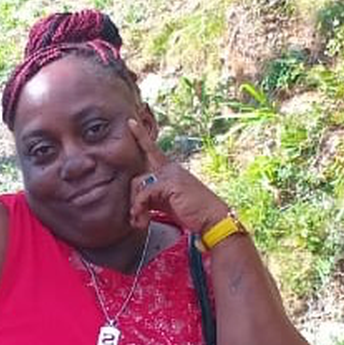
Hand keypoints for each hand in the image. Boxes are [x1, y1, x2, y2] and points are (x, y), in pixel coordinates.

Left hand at [127, 118, 229, 232]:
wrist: (213, 219)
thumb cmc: (193, 213)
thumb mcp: (170, 202)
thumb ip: (154, 197)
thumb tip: (136, 202)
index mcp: (170, 170)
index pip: (152, 150)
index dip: (141, 136)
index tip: (130, 122)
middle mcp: (170, 168)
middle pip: (137, 177)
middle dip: (133, 200)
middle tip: (136, 218)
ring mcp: (170, 174)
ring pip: (139, 185)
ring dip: (136, 207)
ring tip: (140, 222)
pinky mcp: (170, 183)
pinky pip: (144, 194)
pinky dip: (140, 208)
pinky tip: (145, 220)